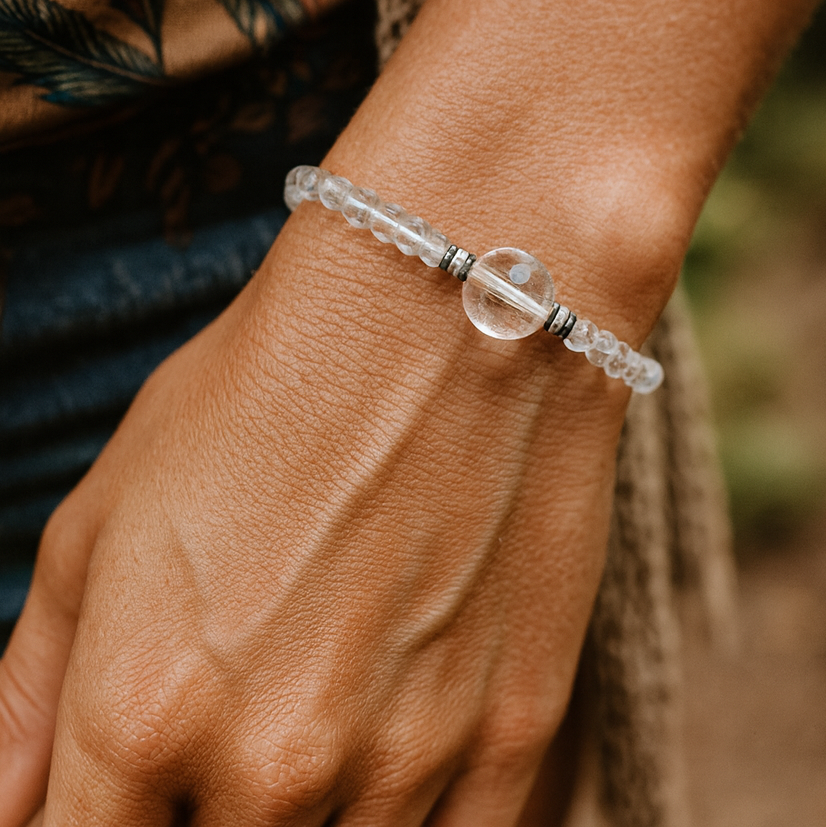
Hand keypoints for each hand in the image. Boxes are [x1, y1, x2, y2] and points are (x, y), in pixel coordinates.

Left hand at [0, 199, 629, 825]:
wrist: (457, 313)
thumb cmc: (274, 386)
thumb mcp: (109, 511)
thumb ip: (31, 688)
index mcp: (142, 708)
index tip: (130, 793)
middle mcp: (272, 762)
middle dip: (198, 816)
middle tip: (228, 735)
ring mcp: (407, 754)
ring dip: (306, 818)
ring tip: (317, 718)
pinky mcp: (515, 731)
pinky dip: (405, 820)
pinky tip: (392, 755)